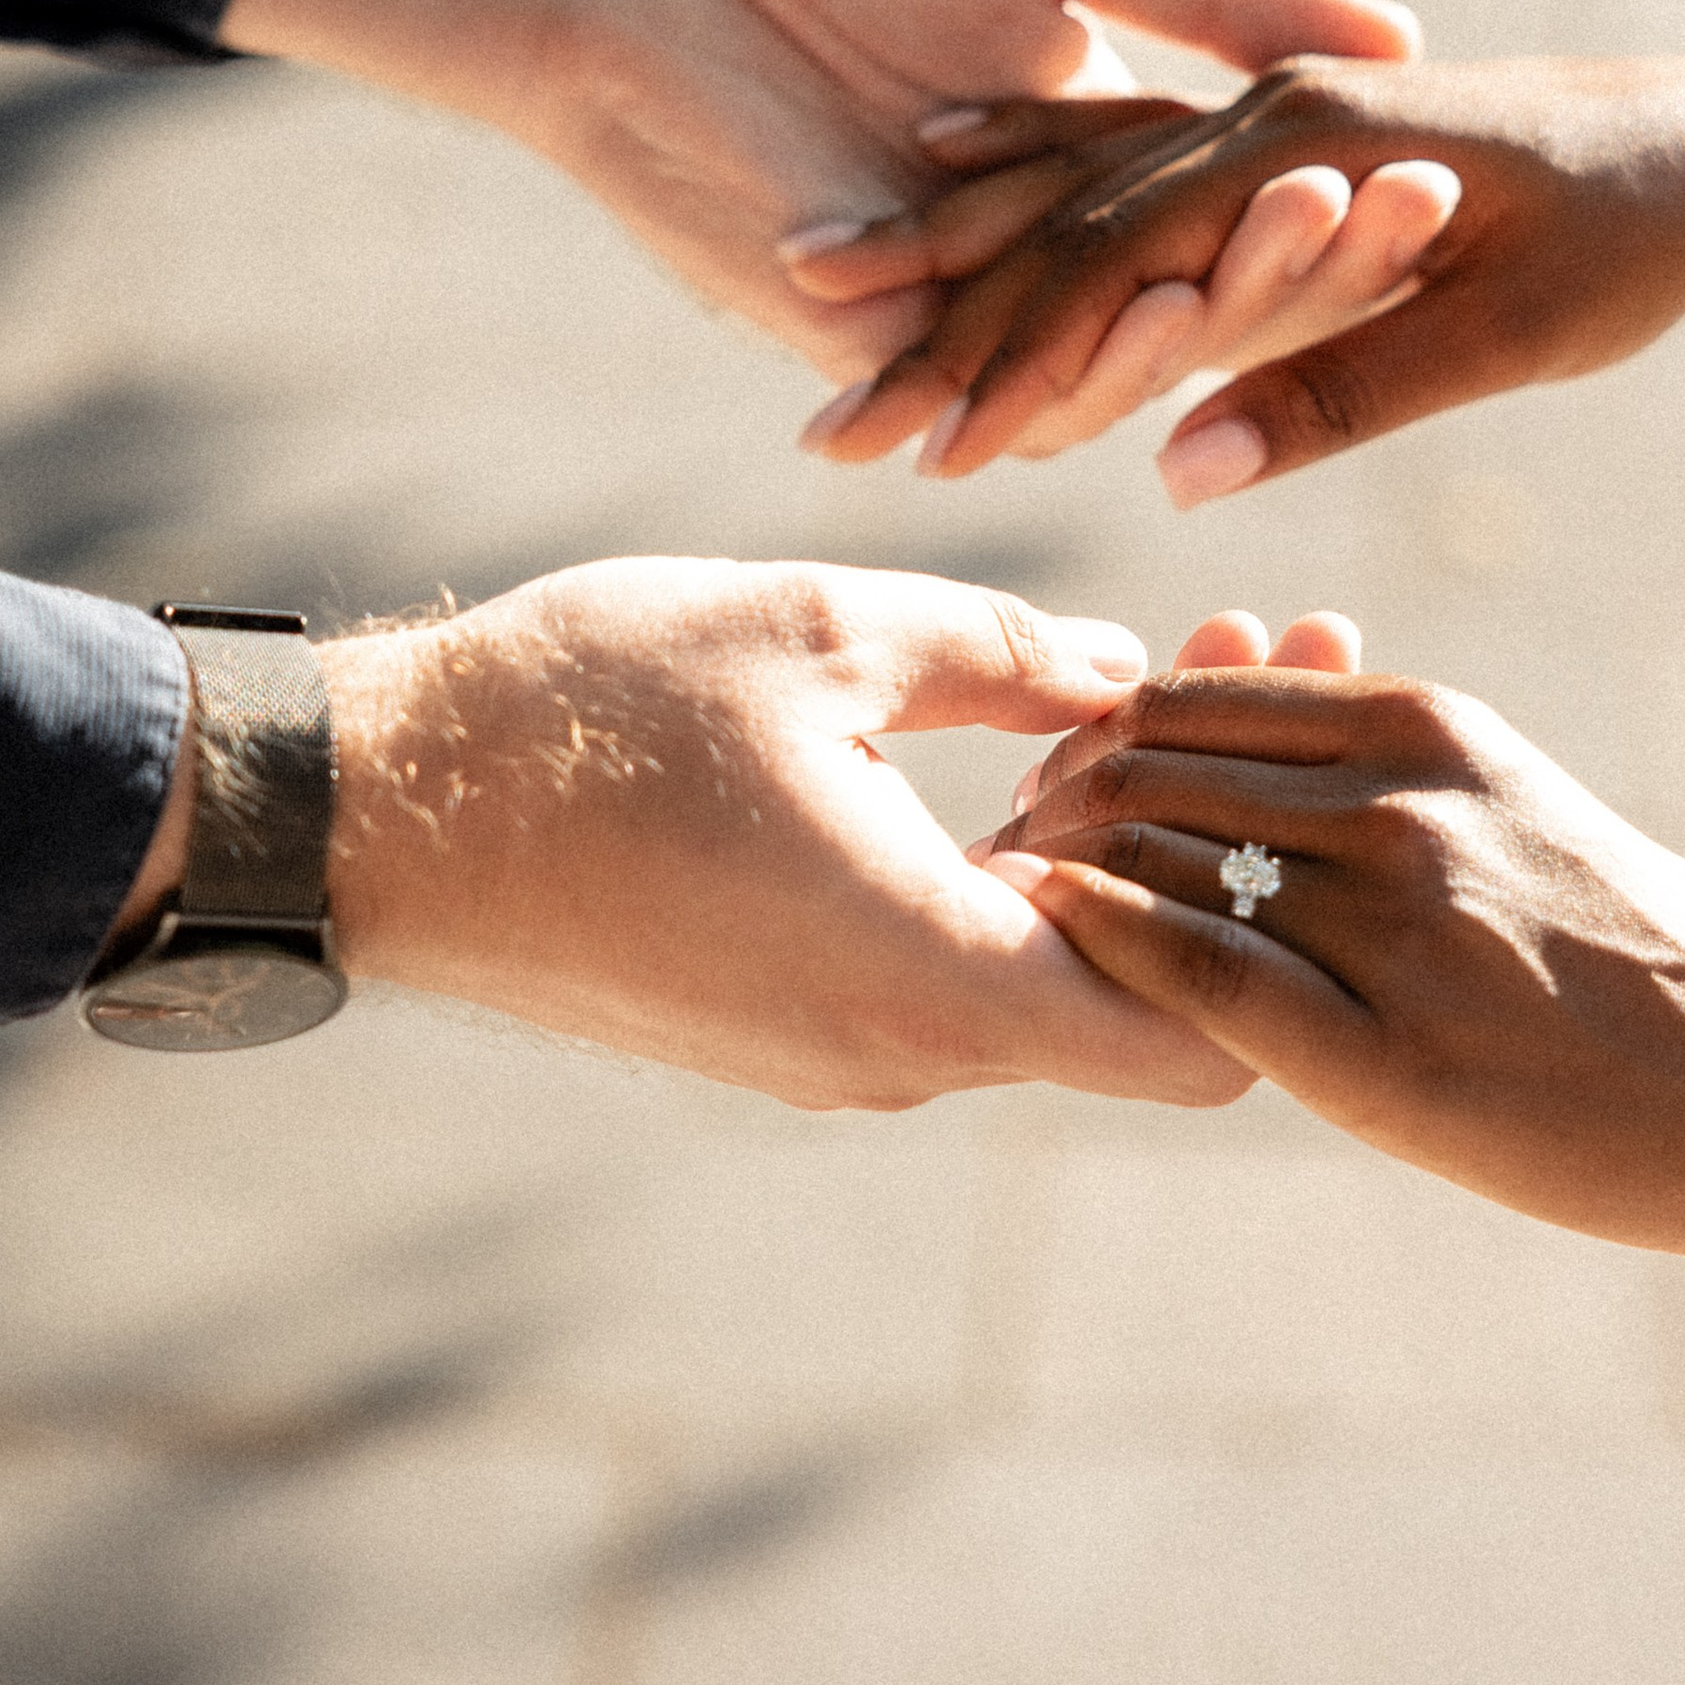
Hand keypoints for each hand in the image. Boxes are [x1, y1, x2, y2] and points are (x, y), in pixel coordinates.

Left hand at [221, 0, 1418, 386]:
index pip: (1243, 199)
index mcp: (1095, 158)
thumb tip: (1394, 38)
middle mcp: (1044, 254)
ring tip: (1328, 232)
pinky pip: (1011, 387)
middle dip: (1317, 248)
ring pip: (1128, 352)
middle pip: (1209, 284)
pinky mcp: (883, 353)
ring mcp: (966, 313)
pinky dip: (1099, 355)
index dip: (1340, 183)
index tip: (1449, 154)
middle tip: (1422, 207)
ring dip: (1232, 299)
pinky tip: (1177, 309)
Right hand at [312, 559, 1257, 1109]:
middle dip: (1216, 833)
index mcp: (933, 976)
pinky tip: (1039, 748)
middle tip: (1259, 661)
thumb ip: (1012, 657)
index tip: (1302, 748)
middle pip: (1142, 991)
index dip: (1277, 904)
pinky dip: (1020, 872)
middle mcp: (903, 1051)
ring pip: (1047, 976)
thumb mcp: (824, 633)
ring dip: (1115, 844)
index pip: (1202, 1030)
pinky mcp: (790, 1024)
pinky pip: (954, 968)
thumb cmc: (592, 711)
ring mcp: (842, 1050)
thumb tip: (1135, 673)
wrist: (382, 813)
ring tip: (1162, 676)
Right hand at [789, 48, 1684, 496]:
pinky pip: (1116, 136)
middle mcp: (1262, 113)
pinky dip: (1016, 163)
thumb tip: (1175, 469)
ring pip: (1069, 172)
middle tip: (817, 414)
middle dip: (934, 318)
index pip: (1112, 267)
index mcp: (1306, 152)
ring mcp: (1262, 104)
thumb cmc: (1635, 241)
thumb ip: (1341, 391)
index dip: (1006, 363)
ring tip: (814, 289)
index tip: (906, 450)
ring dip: (945, 239)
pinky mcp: (1276, 115)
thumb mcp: (1508, 335)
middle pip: (1060, 221)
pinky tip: (932, 165)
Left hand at [980, 665, 1684, 1249]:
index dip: (1092, 737)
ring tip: (998, 914)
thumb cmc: (1639, 947)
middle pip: (1143, 762)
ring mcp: (1387, 918)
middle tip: (999, 855)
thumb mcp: (1506, 800)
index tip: (1053, 795)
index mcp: (1422, 722)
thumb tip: (1241, 759)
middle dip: (1049, 801)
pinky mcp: (1383, 1049)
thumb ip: (1379, 770)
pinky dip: (1097, 939)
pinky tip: (1044, 939)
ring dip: (1052, 872)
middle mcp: (1393, 796)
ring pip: (1149, 853)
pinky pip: (1193, 970)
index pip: (1189, 695)